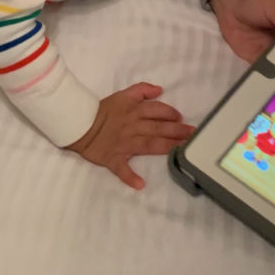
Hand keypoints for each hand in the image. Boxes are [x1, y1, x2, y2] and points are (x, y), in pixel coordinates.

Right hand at [65, 82, 194, 189]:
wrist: (81, 124)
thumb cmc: (104, 110)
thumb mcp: (123, 94)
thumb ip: (142, 89)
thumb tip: (160, 90)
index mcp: (134, 111)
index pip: (157, 111)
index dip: (171, 114)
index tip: (182, 119)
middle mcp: (133, 127)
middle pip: (158, 128)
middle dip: (177, 131)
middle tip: (193, 135)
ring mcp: (124, 144)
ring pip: (148, 145)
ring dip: (165, 148)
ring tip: (180, 151)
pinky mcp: (114, 159)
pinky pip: (121, 170)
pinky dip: (130, 177)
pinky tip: (140, 185)